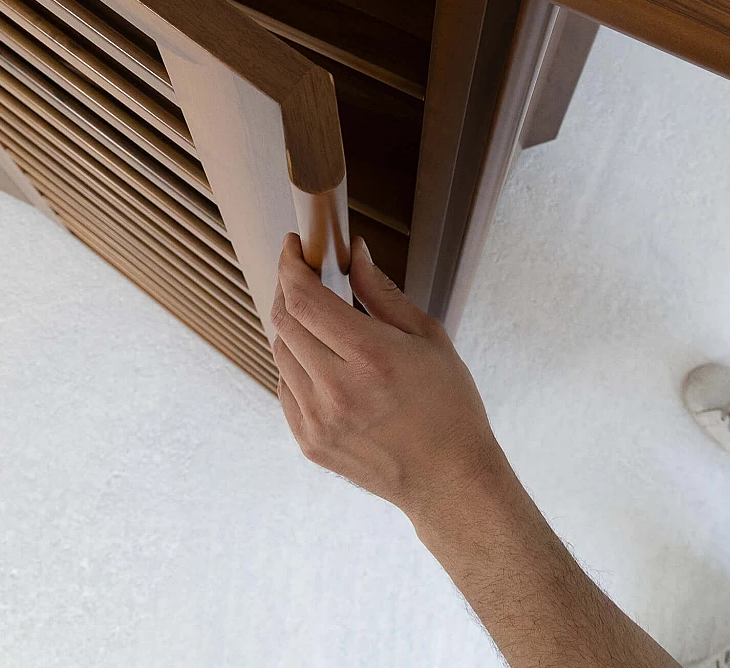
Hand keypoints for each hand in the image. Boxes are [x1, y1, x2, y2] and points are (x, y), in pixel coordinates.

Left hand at [270, 232, 508, 523]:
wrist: (449, 480)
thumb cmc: (449, 406)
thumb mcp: (428, 336)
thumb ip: (382, 292)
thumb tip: (355, 254)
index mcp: (372, 356)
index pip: (305, 299)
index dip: (291, 266)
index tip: (293, 247)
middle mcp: (338, 390)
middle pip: (285, 321)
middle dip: (288, 288)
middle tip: (304, 275)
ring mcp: (318, 421)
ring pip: (280, 353)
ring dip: (292, 326)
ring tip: (320, 321)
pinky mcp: (309, 442)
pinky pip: (284, 387)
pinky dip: (295, 364)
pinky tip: (322, 361)